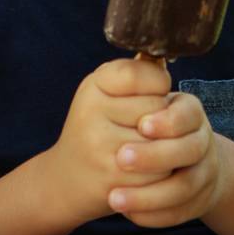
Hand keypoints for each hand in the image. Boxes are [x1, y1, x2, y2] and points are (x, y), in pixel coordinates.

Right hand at [44, 57, 174, 223]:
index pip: (139, 74)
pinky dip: (161, 173)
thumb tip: (161, 55)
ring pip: (164, 141)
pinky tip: (143, 171)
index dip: (157, 84)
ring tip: (146, 147)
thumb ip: (136, 74)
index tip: (152, 93)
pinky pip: (160, 172)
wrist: (67, 178)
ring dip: (166, 147)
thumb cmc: (98, 127)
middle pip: (157, 107)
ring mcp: (100, 147)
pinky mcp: (113, 178)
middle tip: (145, 126)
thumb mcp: (107, 92)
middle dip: (162, 118)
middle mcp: (91, 113)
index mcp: (93, 85)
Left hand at [107, 90, 229, 228]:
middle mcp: (201, 138)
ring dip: (149, 196)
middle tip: (119, 159)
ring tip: (114, 198)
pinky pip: (180, 213)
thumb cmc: (140, 121)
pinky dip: (155, 216)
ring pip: (184, 186)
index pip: (185, 112)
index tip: (142, 126)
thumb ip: (134, 80)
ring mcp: (203, 171)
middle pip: (188, 148)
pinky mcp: (197, 200)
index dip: (166, 120)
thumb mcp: (137, 94)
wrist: (168, 158)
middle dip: (154, 156)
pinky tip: (129, 214)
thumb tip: (136, 61)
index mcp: (188, 109)